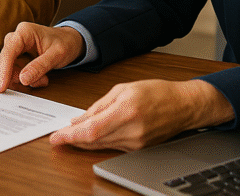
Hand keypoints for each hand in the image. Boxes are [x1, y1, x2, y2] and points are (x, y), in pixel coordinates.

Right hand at [0, 22, 85, 91]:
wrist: (70, 40)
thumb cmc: (65, 42)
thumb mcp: (56, 55)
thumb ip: (39, 66)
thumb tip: (23, 79)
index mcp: (25, 32)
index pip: (9, 52)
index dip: (4, 71)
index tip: (2, 87)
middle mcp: (17, 37)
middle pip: (6, 61)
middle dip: (17, 76)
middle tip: (33, 84)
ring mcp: (17, 47)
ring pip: (10, 68)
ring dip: (24, 79)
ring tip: (42, 80)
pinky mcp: (19, 55)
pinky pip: (16, 70)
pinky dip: (26, 78)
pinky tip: (39, 78)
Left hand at [50, 79, 234, 150]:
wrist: (184, 106)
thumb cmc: (157, 92)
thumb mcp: (124, 89)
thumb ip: (99, 105)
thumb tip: (80, 120)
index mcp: (126, 111)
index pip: (92, 130)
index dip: (71, 137)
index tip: (56, 137)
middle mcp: (131, 131)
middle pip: (94, 142)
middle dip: (72, 140)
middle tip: (57, 138)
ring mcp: (136, 143)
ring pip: (101, 146)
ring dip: (83, 142)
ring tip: (70, 136)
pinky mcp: (138, 149)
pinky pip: (112, 147)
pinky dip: (98, 142)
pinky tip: (90, 136)